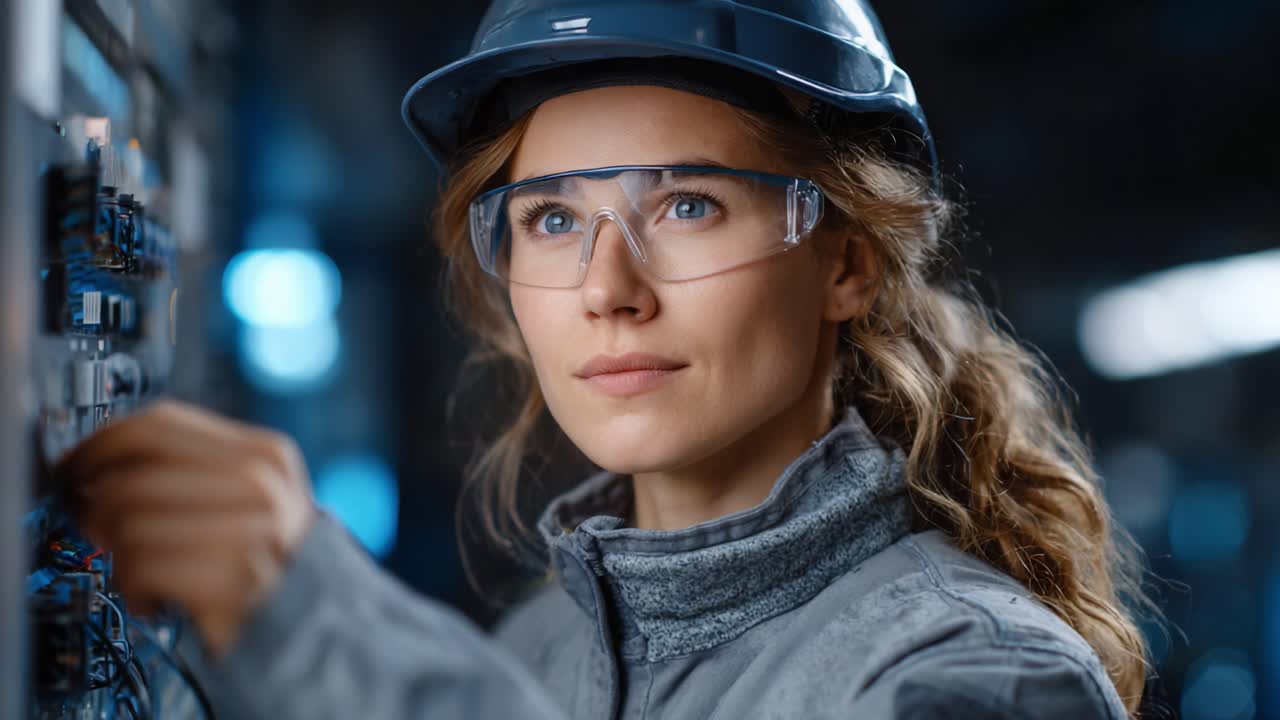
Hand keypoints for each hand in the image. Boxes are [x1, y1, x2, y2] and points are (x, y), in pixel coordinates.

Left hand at [56, 400, 315, 657]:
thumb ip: (189, 468)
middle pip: (132, 476)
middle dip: (93, 506)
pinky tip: (155, 596)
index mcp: (266, 453)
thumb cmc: (261, 562)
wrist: (310, 625)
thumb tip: (94, 460)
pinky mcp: (230, 582)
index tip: (72, 468)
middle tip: (92, 528)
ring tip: (141, 570)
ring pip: (128, 522)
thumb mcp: (245, 498)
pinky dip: (132, 590)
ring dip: (117, 555)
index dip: (97, 445)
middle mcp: (263, 486)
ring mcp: (251, 532)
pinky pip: (138, 568)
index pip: (157, 424)